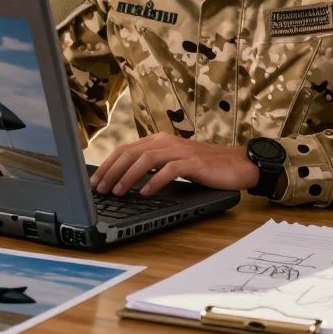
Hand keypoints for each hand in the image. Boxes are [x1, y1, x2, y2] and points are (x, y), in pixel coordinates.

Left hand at [90, 132, 258, 195]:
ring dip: (128, 176)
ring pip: (146, 159)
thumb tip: (125, 179)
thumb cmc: (204, 166)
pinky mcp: (193, 162)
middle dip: (112, 171)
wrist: (236, 164)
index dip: (108, 164)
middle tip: (100, 189)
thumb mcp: (173, 162)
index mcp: (159, 140)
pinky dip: (154, 181)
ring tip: (118, 192)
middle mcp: (167, 142)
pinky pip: (169, 170)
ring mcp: (180, 151)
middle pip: (131, 153)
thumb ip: (153, 165)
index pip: (126, 149)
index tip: (95, 181)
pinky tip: (146, 193)